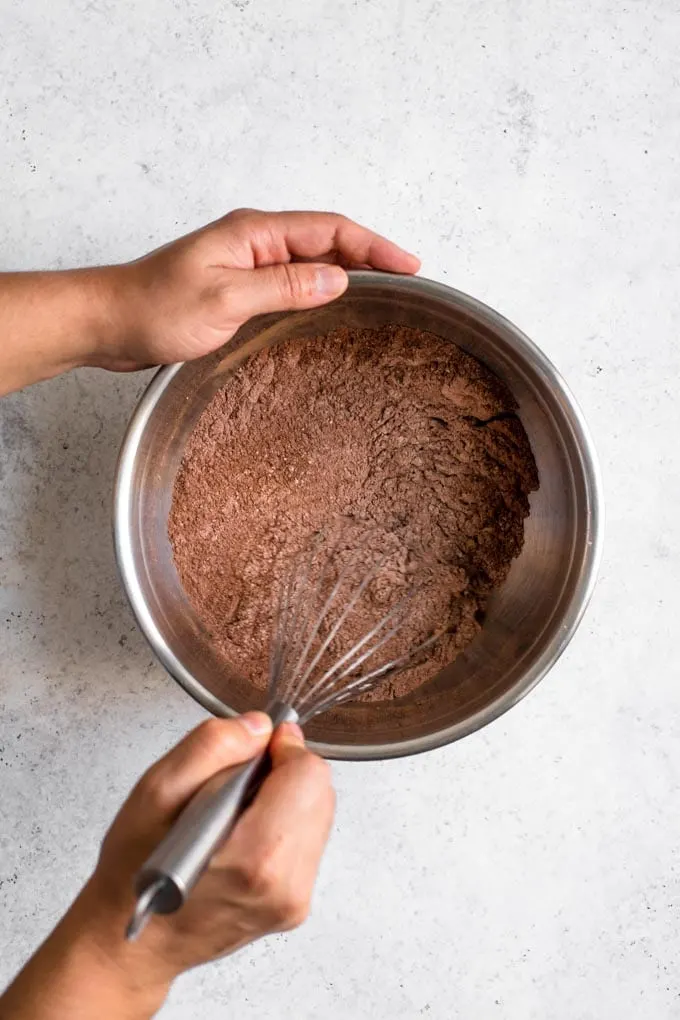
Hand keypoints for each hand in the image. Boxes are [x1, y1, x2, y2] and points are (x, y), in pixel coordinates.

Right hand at [0, 714, 334, 1018]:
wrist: (136, 942)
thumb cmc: (136, 872)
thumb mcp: (156, 790)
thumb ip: (212, 746)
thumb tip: (260, 727)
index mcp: (255, 857)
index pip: (308, 774)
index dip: (283, 747)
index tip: (254, 748)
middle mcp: (285, 885)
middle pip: (320, 791)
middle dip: (285, 771)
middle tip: (236, 780)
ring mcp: (294, 900)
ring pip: (318, 813)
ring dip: (286, 796)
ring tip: (235, 810)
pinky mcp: (295, 905)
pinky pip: (308, 839)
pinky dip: (284, 823)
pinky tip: (244, 831)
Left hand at [101, 208, 420, 368]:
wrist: (109, 322)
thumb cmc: (154, 308)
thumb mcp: (225, 299)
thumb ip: (283, 287)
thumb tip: (338, 280)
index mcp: (254, 232)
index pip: (330, 229)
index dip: (374, 246)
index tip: (409, 265)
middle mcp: (255, 241)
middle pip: (327, 241)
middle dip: (370, 256)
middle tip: (407, 280)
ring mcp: (247, 263)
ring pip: (311, 262)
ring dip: (348, 273)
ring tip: (384, 293)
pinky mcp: (239, 286)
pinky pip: (292, 281)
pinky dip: (320, 290)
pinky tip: (334, 307)